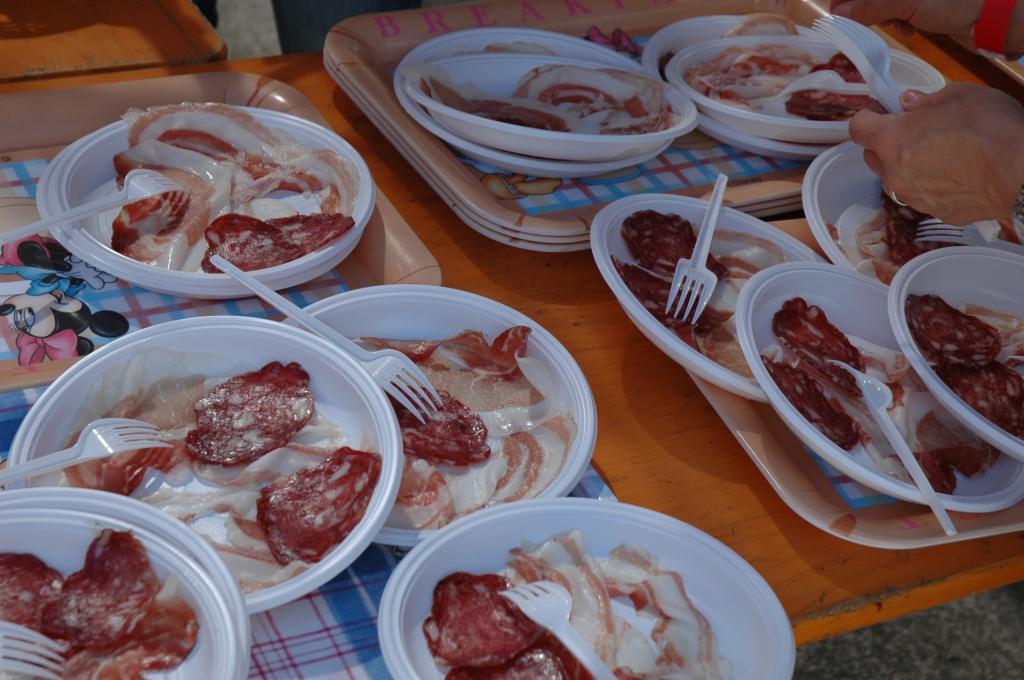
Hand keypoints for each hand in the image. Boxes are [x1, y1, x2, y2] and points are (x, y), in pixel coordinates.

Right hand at [830, 0, 982, 41]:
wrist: (993, 17)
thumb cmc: (956, 1)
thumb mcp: (909, 3)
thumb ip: (872, 6)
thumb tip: (839, 13)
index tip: (839, 14)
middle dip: (867, 8)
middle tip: (867, 25)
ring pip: (883, 3)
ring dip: (884, 17)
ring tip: (898, 26)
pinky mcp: (925, 2)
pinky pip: (899, 10)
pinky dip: (899, 20)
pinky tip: (910, 29)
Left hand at [849, 83, 1023, 224]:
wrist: (1019, 173)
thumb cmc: (989, 129)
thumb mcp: (957, 95)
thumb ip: (924, 99)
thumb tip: (908, 102)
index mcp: (891, 139)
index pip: (857, 127)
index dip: (868, 116)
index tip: (882, 109)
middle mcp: (893, 173)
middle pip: (873, 156)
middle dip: (886, 142)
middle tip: (913, 128)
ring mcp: (913, 196)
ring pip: (897, 178)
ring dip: (907, 164)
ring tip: (939, 151)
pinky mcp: (935, 212)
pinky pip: (923, 195)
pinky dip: (931, 183)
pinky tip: (956, 172)